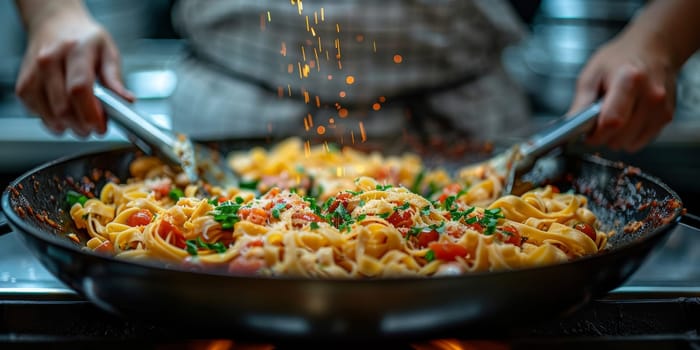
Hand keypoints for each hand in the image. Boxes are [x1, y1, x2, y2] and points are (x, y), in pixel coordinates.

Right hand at [15, 6, 133, 136]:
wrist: (56, 25)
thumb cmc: (84, 39)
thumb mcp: (108, 52)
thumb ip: (115, 79)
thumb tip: (126, 100)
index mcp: (75, 50)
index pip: (79, 88)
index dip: (91, 114)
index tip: (101, 126)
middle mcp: (49, 60)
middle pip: (63, 107)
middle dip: (82, 125)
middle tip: (94, 126)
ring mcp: (33, 73)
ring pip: (49, 115)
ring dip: (69, 126)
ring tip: (81, 121)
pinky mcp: (23, 85)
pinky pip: (37, 113)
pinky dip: (53, 121)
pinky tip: (64, 113)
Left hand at [568, 32, 675, 151]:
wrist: (653, 48)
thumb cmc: (621, 58)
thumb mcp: (592, 73)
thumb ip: (581, 102)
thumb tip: (569, 126)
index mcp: (629, 80)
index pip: (612, 121)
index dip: (595, 134)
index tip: (586, 134)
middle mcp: (651, 95)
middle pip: (620, 136)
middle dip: (603, 136)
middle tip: (596, 122)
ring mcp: (661, 108)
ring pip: (630, 143)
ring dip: (616, 138)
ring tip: (613, 117)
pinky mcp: (666, 117)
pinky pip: (641, 141)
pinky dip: (629, 137)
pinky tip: (627, 119)